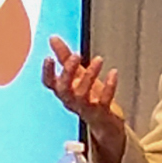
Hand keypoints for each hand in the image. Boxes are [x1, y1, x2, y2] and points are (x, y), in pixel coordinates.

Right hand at [41, 37, 125, 162]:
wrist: (106, 125)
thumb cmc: (89, 98)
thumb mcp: (77, 75)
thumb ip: (65, 56)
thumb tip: (52, 37)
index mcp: (64, 91)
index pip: (49, 83)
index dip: (47, 72)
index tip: (48, 57)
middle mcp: (71, 101)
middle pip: (64, 89)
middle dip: (68, 72)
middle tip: (76, 56)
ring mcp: (86, 108)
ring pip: (82, 95)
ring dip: (90, 76)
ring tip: (99, 59)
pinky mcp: (101, 113)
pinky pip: (104, 101)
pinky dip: (110, 87)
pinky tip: (114, 72)